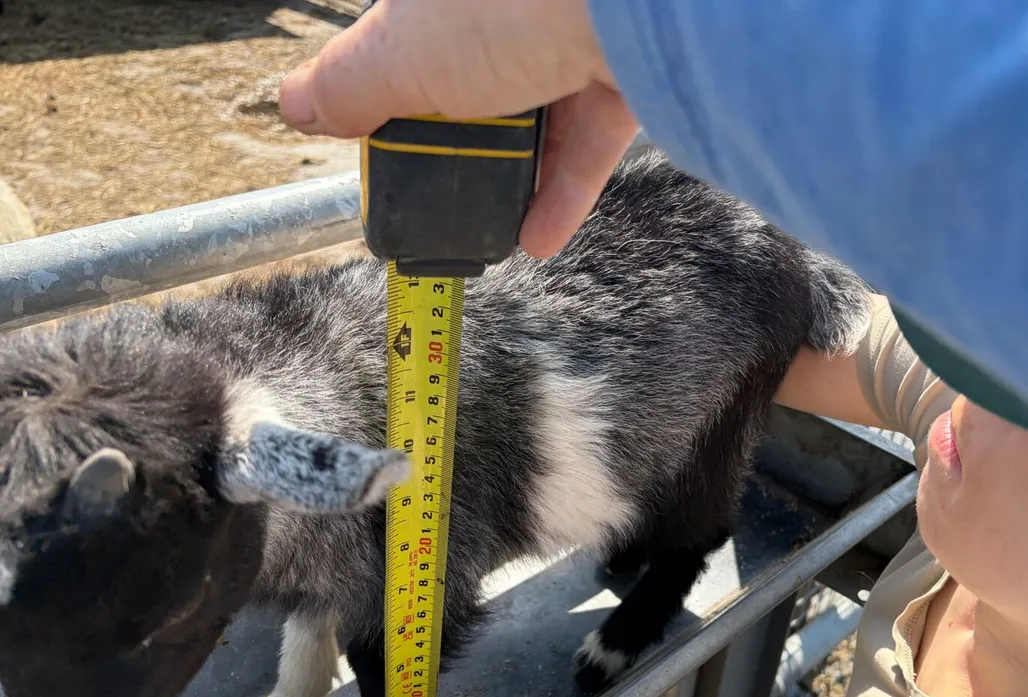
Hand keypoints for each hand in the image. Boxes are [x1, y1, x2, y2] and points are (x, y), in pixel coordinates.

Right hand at [278, 0, 639, 257]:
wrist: (627, 3)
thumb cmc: (505, 7)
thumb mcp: (393, 57)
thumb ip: (346, 87)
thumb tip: (294, 105)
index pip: (409, 47)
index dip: (397, 98)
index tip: (389, 154)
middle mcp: (510, 9)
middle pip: (476, 84)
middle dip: (459, 141)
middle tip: (441, 189)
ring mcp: (572, 36)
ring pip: (538, 115)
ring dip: (514, 178)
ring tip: (489, 226)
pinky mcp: (625, 72)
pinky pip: (588, 142)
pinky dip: (562, 193)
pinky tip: (538, 237)